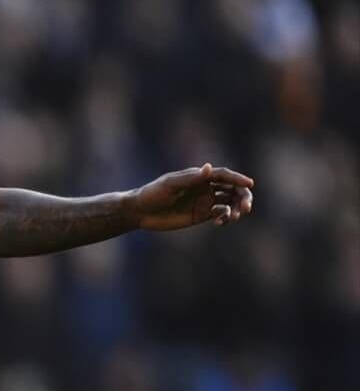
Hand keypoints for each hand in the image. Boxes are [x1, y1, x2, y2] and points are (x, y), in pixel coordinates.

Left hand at [130, 163, 254, 231]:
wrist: (141, 212)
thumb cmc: (153, 193)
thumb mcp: (170, 184)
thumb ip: (190, 178)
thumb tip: (208, 168)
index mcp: (200, 176)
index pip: (224, 175)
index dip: (238, 179)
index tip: (250, 184)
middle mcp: (206, 187)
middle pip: (233, 188)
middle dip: (243, 196)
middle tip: (246, 207)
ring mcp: (205, 201)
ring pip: (230, 202)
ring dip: (237, 208)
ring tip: (234, 217)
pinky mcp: (201, 214)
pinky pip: (221, 214)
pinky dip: (225, 217)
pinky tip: (220, 222)